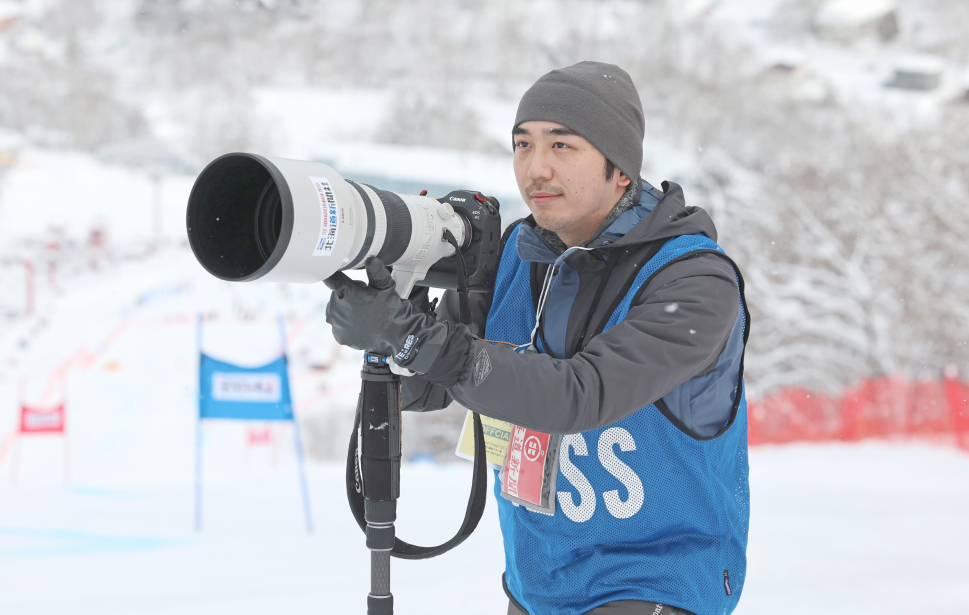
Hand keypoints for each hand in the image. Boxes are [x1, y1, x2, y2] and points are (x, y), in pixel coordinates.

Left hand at [324, 257, 449, 373]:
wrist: (397, 335)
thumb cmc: (391, 310)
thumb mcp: (386, 286)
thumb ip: (376, 272)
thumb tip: (370, 259)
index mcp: (347, 292)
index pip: (332, 279)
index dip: (336, 274)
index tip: (338, 272)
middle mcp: (337, 308)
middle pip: (336, 294)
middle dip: (347, 294)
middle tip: (365, 298)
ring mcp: (338, 324)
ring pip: (335, 309)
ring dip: (345, 308)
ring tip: (363, 312)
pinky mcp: (340, 335)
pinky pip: (338, 325)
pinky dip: (346, 323)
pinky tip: (359, 323)